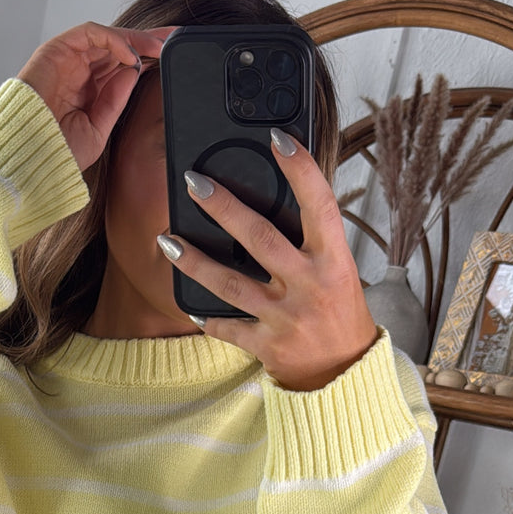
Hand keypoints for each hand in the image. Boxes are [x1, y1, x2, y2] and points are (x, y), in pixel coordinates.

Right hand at [17, 22, 176, 172]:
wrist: (28, 156)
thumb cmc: (55, 150)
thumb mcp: (99, 128)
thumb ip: (116, 99)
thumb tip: (134, 71)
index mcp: (88, 90)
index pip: (121, 65)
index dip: (147, 57)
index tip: (172, 56)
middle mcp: (78, 71)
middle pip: (118, 46)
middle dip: (148, 42)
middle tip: (174, 39)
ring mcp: (66, 59)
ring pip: (107, 37)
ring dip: (135, 38)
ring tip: (158, 46)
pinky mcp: (55, 49)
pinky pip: (89, 33)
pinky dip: (113, 39)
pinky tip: (131, 53)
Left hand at [164, 135, 379, 389]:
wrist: (346, 375)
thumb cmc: (340, 313)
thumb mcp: (339, 271)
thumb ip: (312, 241)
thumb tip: (279, 197)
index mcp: (334, 259)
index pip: (319, 204)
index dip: (300, 169)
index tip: (277, 138)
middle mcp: (310, 285)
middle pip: (260, 238)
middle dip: (224, 207)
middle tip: (194, 182)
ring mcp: (286, 317)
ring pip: (230, 284)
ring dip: (194, 261)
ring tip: (166, 240)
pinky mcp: (268, 345)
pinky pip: (228, 327)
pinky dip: (207, 317)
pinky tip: (188, 303)